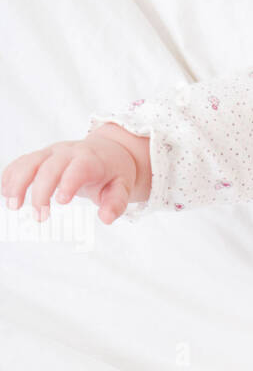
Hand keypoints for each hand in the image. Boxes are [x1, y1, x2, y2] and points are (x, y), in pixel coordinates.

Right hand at [2, 135, 137, 225]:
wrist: (108, 151)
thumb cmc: (114, 172)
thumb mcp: (123, 187)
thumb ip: (116, 203)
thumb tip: (106, 218)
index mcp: (91, 159)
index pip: (78, 168)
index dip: (68, 182)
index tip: (61, 202)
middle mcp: (68, 152)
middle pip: (49, 167)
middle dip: (41, 191)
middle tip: (40, 218)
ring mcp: (51, 152)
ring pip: (30, 162)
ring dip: (18, 183)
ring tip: (12, 206)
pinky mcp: (41, 156)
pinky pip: (22, 162)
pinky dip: (11, 175)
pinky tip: (5, 192)